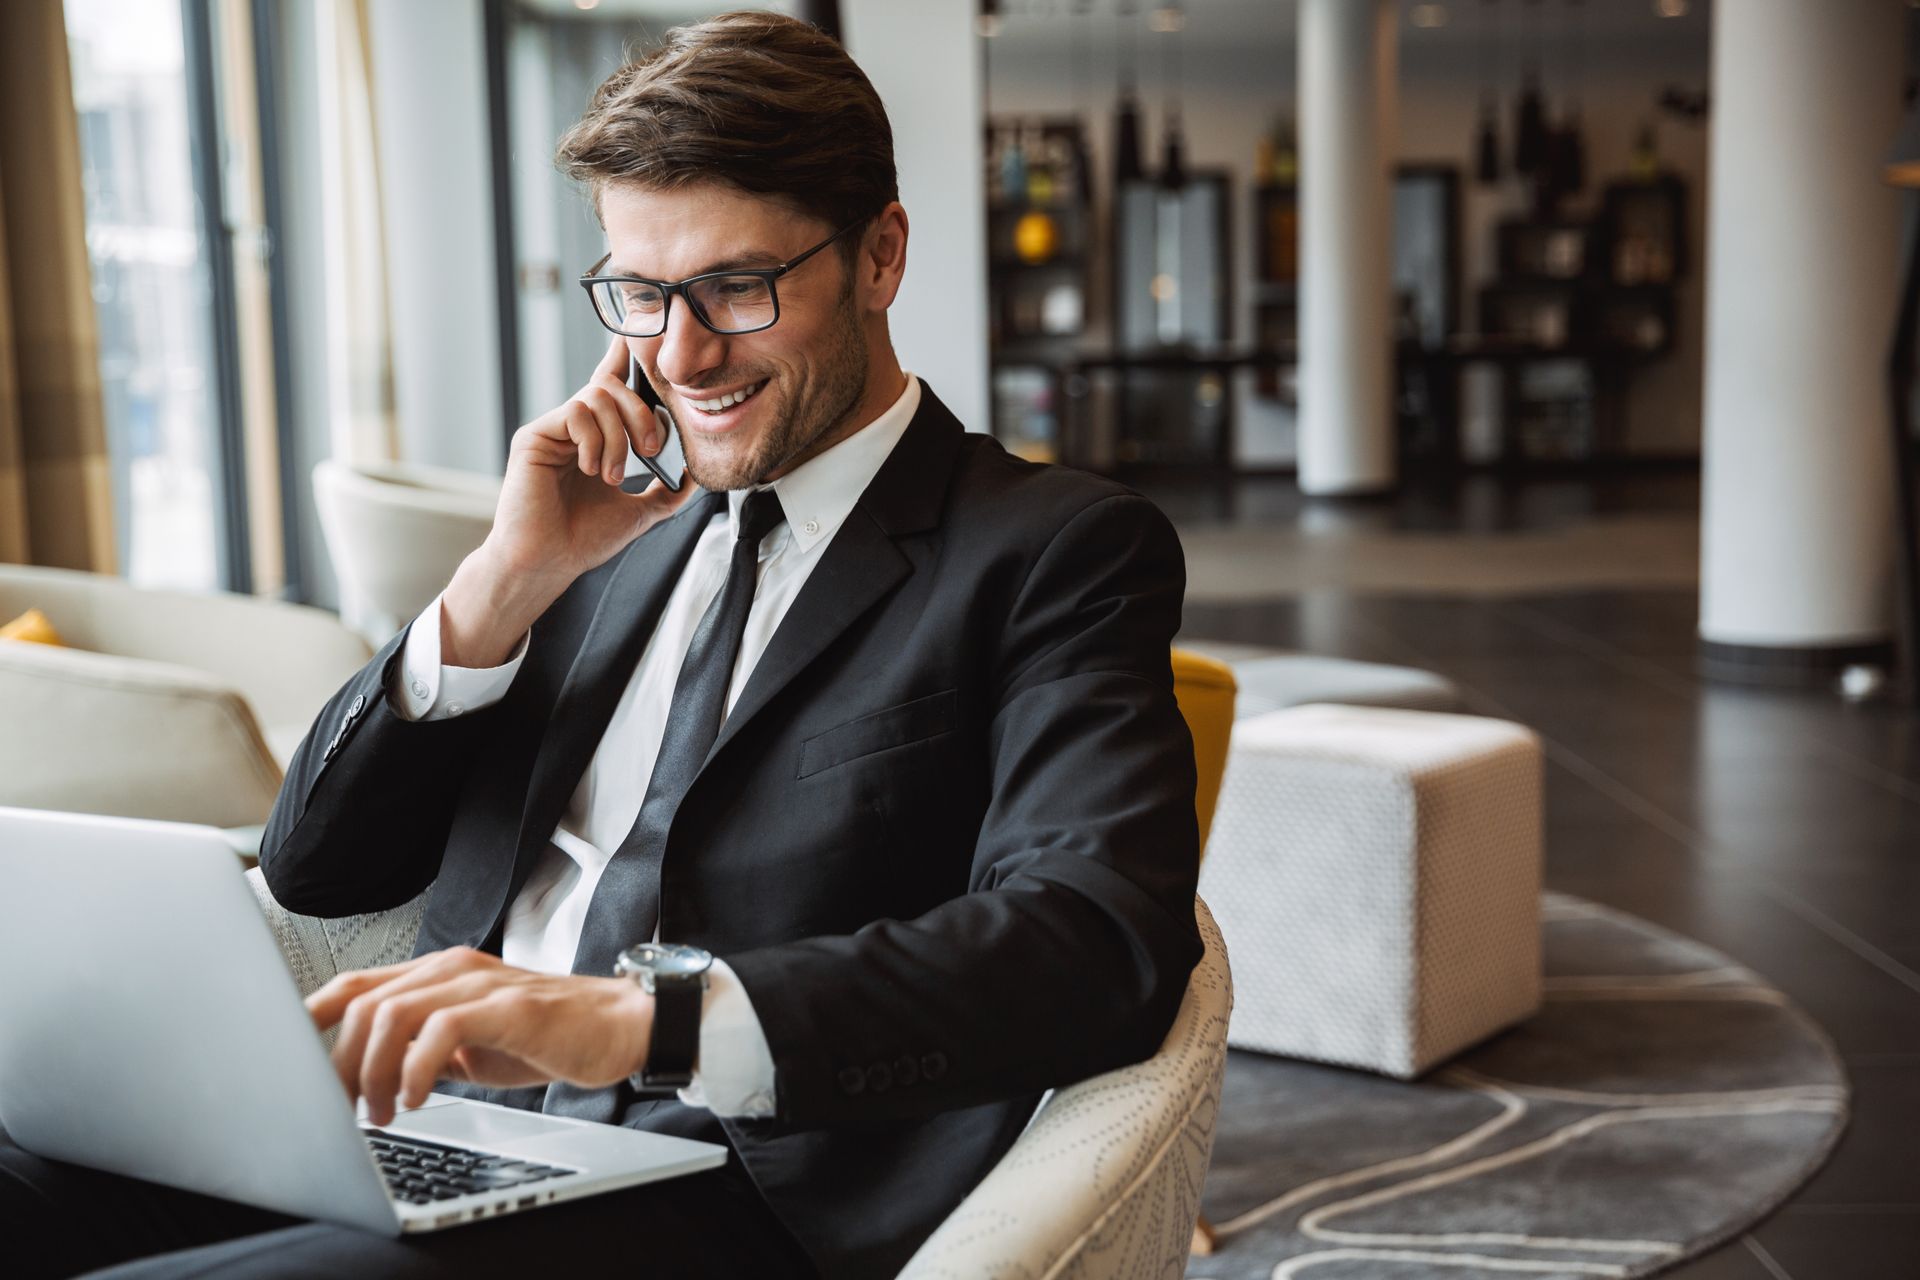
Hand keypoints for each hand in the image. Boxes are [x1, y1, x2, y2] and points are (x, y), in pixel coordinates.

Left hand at [306, 947, 653, 1126]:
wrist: (619, 1025)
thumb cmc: (545, 1036)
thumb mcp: (467, 1044)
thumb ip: (419, 1047)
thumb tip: (362, 1080)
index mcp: (437, 973)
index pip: (355, 985)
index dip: (311, 1020)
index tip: (290, 1066)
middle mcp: (451, 968)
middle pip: (362, 1003)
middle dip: (339, 1065)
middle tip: (342, 1111)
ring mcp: (480, 983)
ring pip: (392, 1013)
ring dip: (372, 1072)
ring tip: (382, 1112)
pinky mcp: (509, 1005)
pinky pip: (441, 1029)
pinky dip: (415, 1069)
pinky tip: (417, 1098)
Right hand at [442, 335, 700, 665]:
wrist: (549, 562)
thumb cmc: (584, 540)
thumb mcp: (641, 512)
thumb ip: (668, 491)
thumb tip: (695, 474)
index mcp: (595, 438)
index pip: (611, 387)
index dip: (622, 359)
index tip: (637, 338)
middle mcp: (572, 428)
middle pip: (612, 387)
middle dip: (641, 413)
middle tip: (649, 449)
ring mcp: (552, 430)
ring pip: (597, 398)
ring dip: (617, 437)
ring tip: (612, 475)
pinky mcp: (534, 436)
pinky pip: (575, 413)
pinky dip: (594, 441)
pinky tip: (589, 470)